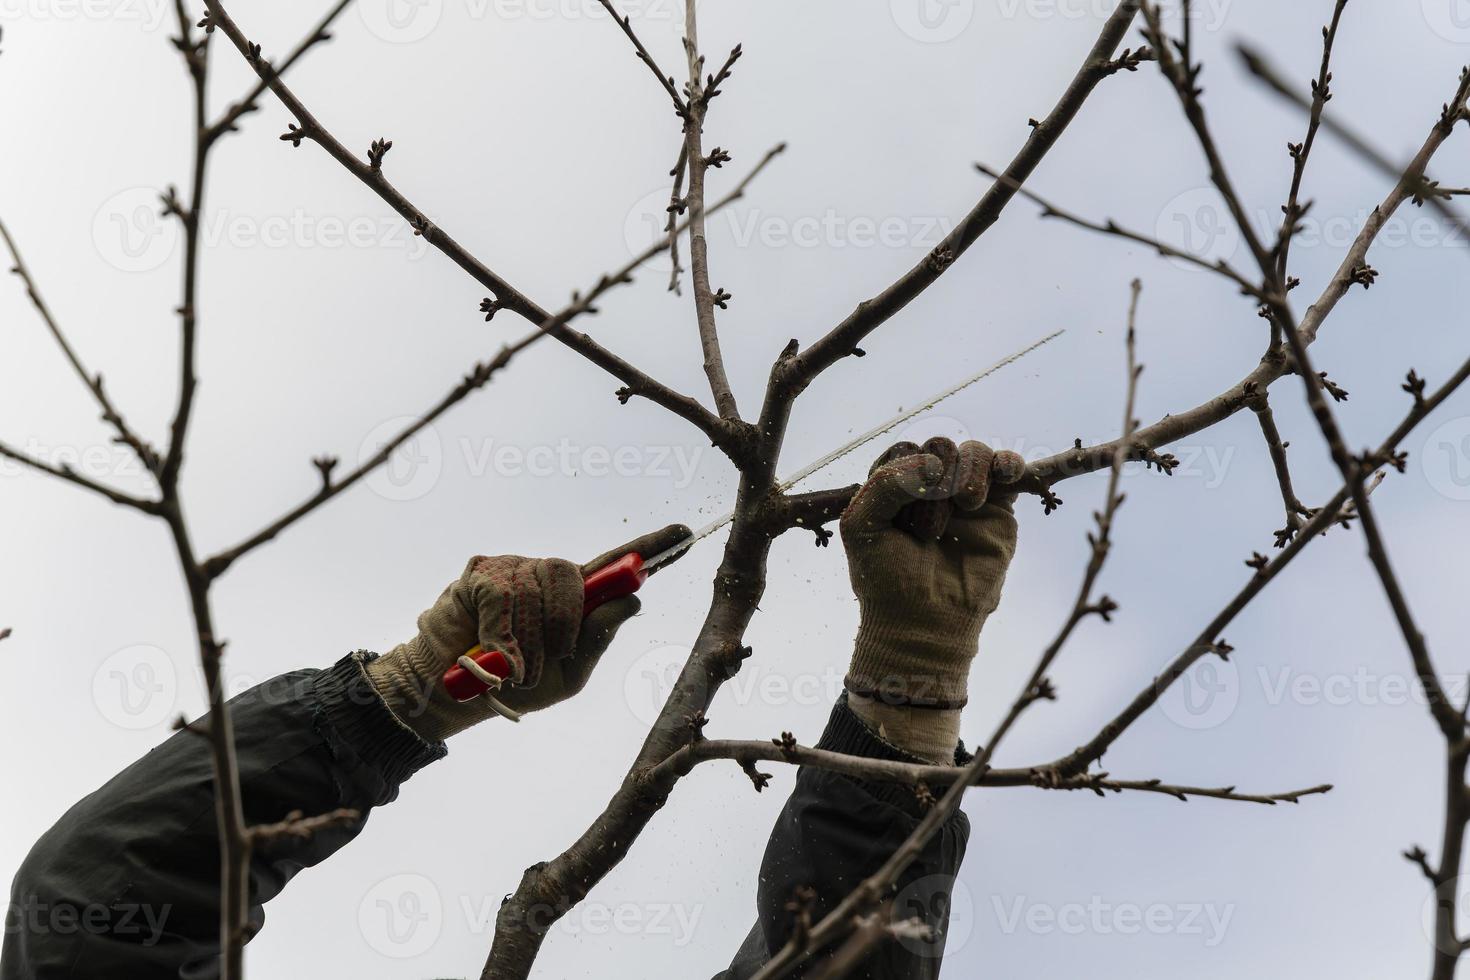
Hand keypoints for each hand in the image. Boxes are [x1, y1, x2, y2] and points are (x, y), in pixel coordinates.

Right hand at [364, 523, 690, 740]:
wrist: (453, 695)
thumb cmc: (516, 683)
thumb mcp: (570, 671)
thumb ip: (599, 636)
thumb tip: (634, 599)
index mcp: (575, 597)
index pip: (616, 565)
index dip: (649, 547)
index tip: (684, 533)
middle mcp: (546, 575)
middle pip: (575, 576)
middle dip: (564, 626)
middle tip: (545, 661)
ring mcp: (513, 568)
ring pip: (537, 587)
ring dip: (527, 640)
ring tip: (515, 667)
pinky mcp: (480, 573)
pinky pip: (502, 595)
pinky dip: (500, 633)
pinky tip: (491, 650)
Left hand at [840, 437, 1022, 708]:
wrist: (923, 621)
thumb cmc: (886, 577)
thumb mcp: (862, 525)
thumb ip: (885, 483)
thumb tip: (934, 464)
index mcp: (894, 485)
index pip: (904, 450)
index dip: (907, 468)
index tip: (903, 503)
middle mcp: (930, 486)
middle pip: (941, 447)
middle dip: (939, 473)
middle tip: (934, 520)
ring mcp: (964, 495)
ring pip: (973, 452)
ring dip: (969, 471)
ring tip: (967, 503)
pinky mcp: (997, 509)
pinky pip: (1007, 470)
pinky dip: (1009, 463)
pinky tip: (1005, 472)